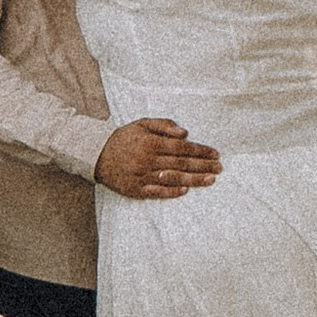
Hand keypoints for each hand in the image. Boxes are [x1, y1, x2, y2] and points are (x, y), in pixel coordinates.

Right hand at [96, 117, 221, 198]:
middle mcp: (148, 160)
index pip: (182, 148)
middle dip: (203, 166)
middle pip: (181, 164)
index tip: (215, 153)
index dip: (200, 151)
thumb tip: (185, 133)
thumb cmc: (124, 138)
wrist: (97, 154)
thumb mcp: (142, 124)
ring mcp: (142, 176)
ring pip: (173, 178)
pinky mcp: (136, 189)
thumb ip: (164, 125)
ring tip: (211, 180)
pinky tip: (186, 190)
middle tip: (220, 168)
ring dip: (194, 180)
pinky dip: (172, 191)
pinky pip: (157, 192)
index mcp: (151, 143)